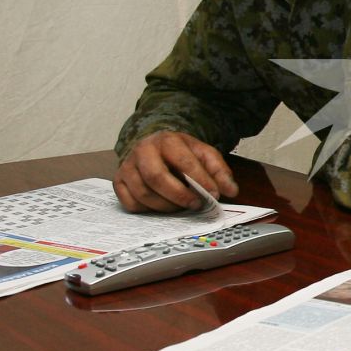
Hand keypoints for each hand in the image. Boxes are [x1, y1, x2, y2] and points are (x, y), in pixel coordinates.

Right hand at [114, 131, 237, 211]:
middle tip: (196, 204)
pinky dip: (148, 210)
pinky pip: (130, 203)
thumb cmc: (180, 153)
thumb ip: (219, 170)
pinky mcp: (118, 181)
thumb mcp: (202, 154)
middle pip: (156, 177)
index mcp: (167, 140)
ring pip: (143, 193)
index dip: (199, 180)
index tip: (214, 194)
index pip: (182, 161)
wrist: (153, 146)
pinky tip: (161, 206)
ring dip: (165, 206)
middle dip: (179, 195)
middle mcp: (142, 151)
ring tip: (181, 207)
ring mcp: (127, 166)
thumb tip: (231, 191)